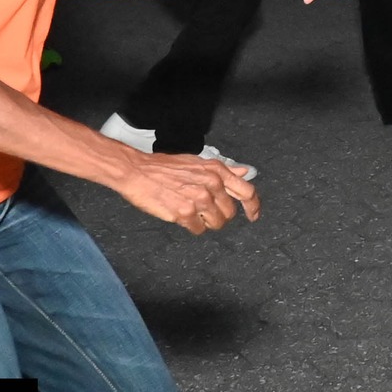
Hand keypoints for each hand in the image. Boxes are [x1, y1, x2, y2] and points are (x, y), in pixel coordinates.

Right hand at [114, 151, 261, 233]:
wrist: (137, 171)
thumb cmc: (165, 167)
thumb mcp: (199, 163)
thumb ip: (224, 170)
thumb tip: (244, 172)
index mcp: (217, 171)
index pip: (247, 191)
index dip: (253, 206)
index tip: (254, 215)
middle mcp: (211, 184)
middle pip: (230, 212)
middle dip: (220, 216)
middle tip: (205, 211)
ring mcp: (199, 199)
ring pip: (216, 223)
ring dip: (206, 222)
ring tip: (192, 212)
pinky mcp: (185, 212)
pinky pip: (198, 229)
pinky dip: (192, 226)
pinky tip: (182, 216)